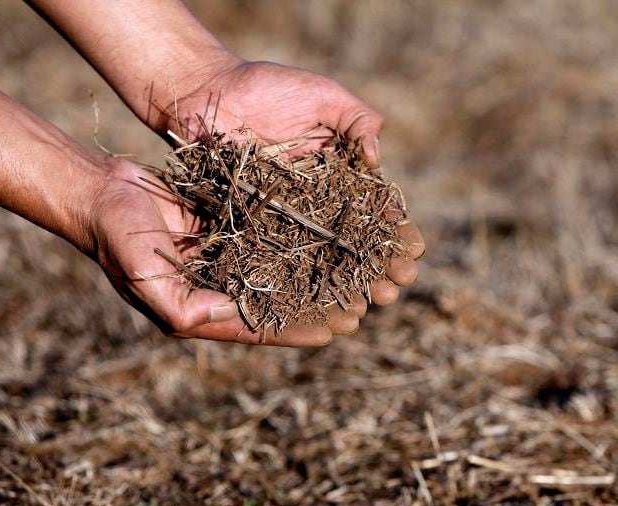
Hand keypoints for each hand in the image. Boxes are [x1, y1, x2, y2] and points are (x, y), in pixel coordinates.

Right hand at [89, 159, 342, 345]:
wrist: (101, 192)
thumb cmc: (118, 239)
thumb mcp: (147, 280)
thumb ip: (186, 307)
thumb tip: (234, 313)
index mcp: (201, 311)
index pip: (260, 326)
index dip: (300, 330)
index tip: (338, 330)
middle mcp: (219, 287)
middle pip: (278, 302)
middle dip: (318, 306)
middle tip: (362, 306)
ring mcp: (226, 257)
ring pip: (280, 270)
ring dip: (316, 273)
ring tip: (357, 274)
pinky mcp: (229, 227)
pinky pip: (270, 237)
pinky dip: (298, 239)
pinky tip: (330, 236)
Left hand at [161, 58, 424, 326]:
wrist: (203, 93)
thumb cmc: (266, 88)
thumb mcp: (322, 95)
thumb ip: (356, 119)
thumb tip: (378, 158)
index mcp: (340, 174)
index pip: (376, 209)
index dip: (396, 231)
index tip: (414, 251)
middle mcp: (317, 202)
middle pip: (354, 241)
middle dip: (379, 266)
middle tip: (396, 288)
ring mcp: (286, 218)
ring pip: (322, 257)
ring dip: (347, 282)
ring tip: (368, 304)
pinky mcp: (252, 227)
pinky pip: (279, 257)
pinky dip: (300, 280)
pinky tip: (320, 302)